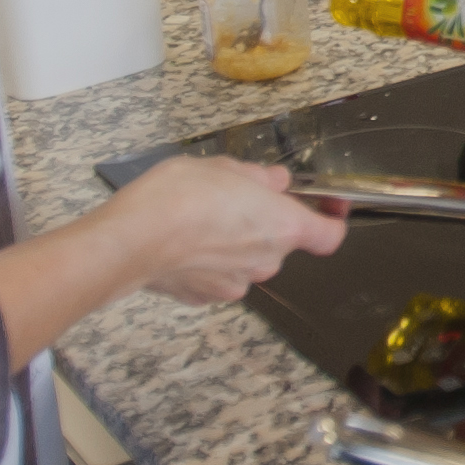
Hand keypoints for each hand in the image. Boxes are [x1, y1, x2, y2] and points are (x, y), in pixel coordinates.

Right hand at [119, 157, 347, 304]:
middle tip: (233, 199)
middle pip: (280, 242)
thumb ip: (257, 177)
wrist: (133, 239)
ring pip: (247, 260)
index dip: (331, 219)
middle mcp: (266, 261)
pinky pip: (218, 276)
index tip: (327, 206)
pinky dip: (207, 262)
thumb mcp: (223, 168)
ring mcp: (237, 283)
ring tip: (200, 219)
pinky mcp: (207, 296)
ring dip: (233, 243)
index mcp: (282, 226)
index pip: (329, 235)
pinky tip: (184, 243)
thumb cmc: (178, 198)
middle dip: (262, 222)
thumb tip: (274, 180)